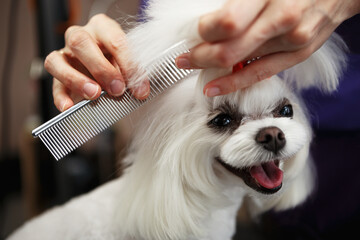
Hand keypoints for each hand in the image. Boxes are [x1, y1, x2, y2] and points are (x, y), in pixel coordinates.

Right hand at [45, 14, 149, 111]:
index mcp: (102, 27)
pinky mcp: (58, 75)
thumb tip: (138, 88)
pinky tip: (69, 107)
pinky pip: (53, 84)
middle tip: (117, 89)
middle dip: (100, 68)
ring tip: (94, 94)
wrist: (108, 69)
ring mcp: (65, 54)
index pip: (114, 40)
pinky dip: (60, 97)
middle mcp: (80, 36)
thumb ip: (131, 72)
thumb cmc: (120, 61)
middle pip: (79, 42)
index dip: (129, 65)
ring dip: (76, 79)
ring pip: (57, 60)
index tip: (140, 88)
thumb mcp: (129, 62)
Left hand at [176, 0, 359, 96]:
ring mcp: (293, 41)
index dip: (204, 32)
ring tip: (193, 67)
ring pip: (242, 65)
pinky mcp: (298, 55)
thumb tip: (210, 18)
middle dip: (200, 56)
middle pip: (229, 49)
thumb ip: (238, 1)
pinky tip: (216, 87)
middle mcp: (282, 19)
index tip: (193, 34)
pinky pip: (260, 74)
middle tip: (184, 58)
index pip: (227, 23)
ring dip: (211, 69)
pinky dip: (234, 83)